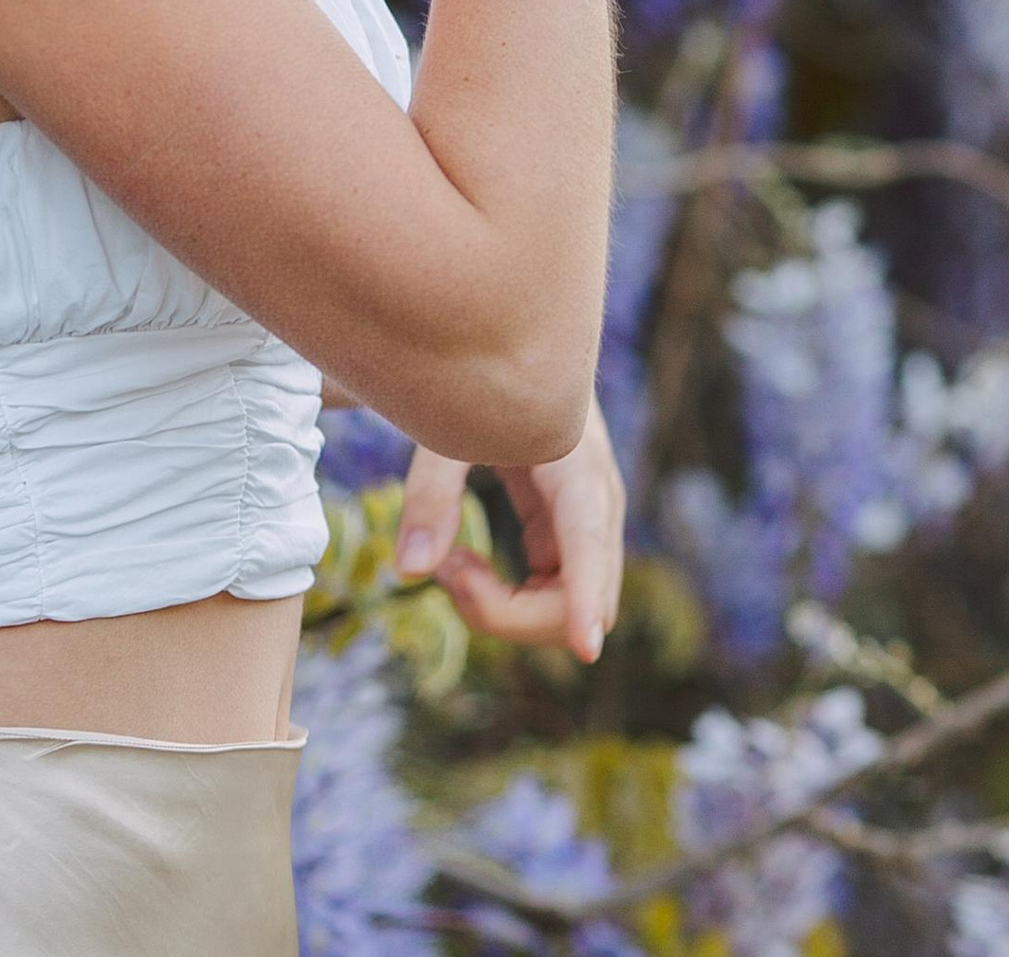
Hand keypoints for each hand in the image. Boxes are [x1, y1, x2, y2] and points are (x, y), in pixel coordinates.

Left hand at [392, 394, 623, 664]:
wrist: (515, 361)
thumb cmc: (481, 387)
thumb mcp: (450, 428)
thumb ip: (430, 493)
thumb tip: (410, 569)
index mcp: (575, 464)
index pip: (587, 539)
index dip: (585, 596)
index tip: (585, 647)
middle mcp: (598, 504)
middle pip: (581, 597)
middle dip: (511, 610)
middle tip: (446, 571)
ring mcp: (589, 527)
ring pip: (569, 608)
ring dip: (507, 609)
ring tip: (449, 565)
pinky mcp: (567, 538)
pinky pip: (550, 594)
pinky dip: (505, 598)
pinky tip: (460, 564)